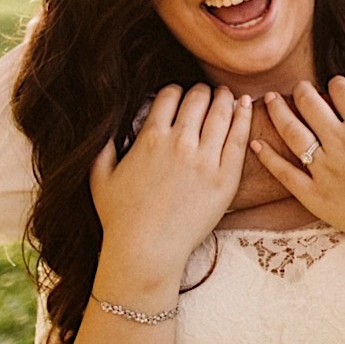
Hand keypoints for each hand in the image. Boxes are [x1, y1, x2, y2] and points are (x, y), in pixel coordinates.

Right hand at [91, 84, 251, 304]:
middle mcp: (179, 143)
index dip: (176, 91)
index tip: (180, 96)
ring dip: (224, 98)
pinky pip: (239, 137)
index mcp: (150, 138)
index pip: (170, 95)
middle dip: (202, 91)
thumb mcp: (100, 178)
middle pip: (198, 98)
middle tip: (206, 94)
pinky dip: (242, 116)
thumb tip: (106, 126)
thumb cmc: (120, 219)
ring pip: (221, 112)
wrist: (146, 253)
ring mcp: (205, 160)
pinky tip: (244, 105)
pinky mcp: (225, 178)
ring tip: (227, 96)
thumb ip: (102, 147)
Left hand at [252, 68, 344, 250]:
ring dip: (277, 112)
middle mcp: (340, 143)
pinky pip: (284, 173)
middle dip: (302, 91)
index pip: (340, 90)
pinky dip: (267, 157)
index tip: (334, 85)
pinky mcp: (314, 195)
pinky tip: (256, 143)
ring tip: (268, 100)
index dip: (335, 83)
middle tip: (298, 88)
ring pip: (292, 132)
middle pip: (310, 104)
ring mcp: (324, 169)